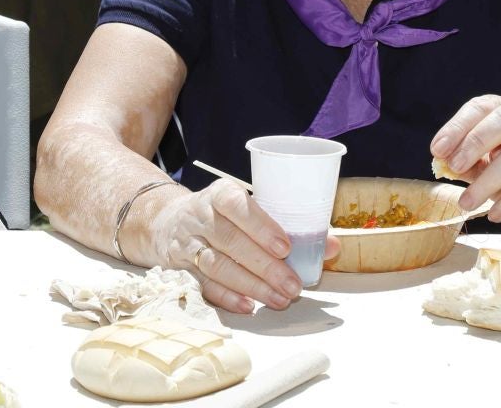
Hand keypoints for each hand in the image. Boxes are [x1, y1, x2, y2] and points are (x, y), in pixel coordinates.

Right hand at [145, 181, 336, 313]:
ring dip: (251, 286)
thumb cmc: (224, 215)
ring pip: (217, 266)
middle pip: (231, 242)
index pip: (236, 205)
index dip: (261, 226)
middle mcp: (200, 215)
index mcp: (220, 194)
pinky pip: (203, 284)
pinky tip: (249, 306)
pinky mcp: (181, 268)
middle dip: (265, 267)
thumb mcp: (250, 208)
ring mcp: (188, 243)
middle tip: (293, 285)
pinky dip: (227, 297)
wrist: (168, 223)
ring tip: (279, 299)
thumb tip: (332, 246)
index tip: (286, 247)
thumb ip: (290, 224)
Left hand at [431, 95, 500, 221]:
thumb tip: (443, 164)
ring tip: (466, 202)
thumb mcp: (490, 159)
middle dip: (475, 143)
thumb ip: (468, 160)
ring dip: (487, 181)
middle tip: (454, 166)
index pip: (483, 107)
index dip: (457, 126)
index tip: (437, 150)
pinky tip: (494, 214)